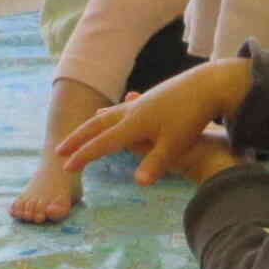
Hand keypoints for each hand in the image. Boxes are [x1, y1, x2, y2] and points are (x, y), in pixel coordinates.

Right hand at [55, 56, 254, 184]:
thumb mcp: (176, 144)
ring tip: (79, 132)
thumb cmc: (193, 117)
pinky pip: (121, 108)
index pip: (102, 143)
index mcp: (134, 124)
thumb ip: (156, 163)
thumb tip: (138, 183)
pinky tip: (113, 111)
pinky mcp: (150, 99)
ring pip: (107, 115)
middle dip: (77, 139)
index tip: (66, 168)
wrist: (209, 85)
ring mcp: (140, 103)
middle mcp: (131, 112)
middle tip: (59, 151)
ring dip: (91, 126)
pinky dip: (109, 113)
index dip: (83, 156)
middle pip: (97, 127)